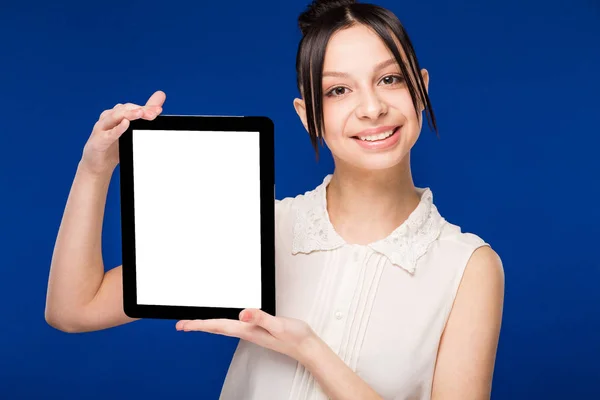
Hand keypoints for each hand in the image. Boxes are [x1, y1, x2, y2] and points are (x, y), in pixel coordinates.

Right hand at [80, 90, 165, 175]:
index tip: (159, 110)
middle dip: (139, 110)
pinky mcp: (98, 140)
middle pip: (124, 109)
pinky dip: (117, 128)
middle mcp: (109, 118)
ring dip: (128, 114)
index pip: (133, 108)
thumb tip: (161, 95)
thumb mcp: (133, 130)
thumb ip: (145, 113)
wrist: (98, 164)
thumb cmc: (115, 146)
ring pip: (114, 116)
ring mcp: (101, 128)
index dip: (146, 108)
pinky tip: (125, 124)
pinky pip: (108, 133)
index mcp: (117, 115)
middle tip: (153, 114)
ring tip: (140, 113)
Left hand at [176, 309, 317, 361]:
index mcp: (248, 330)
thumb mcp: (279, 324)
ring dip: (207, 325)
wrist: (306, 347)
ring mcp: (251, 332)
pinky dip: (221, 324)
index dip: (199, 325)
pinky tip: (221, 323)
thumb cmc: (295, 337)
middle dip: (198, 326)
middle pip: (216, 328)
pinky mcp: (257, 330)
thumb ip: (261, 318)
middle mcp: (247, 332)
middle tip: (180, 325)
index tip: (183, 325)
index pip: (218, 326)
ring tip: (194, 324)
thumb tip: (242, 313)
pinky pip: (233, 327)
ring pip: (223, 328)